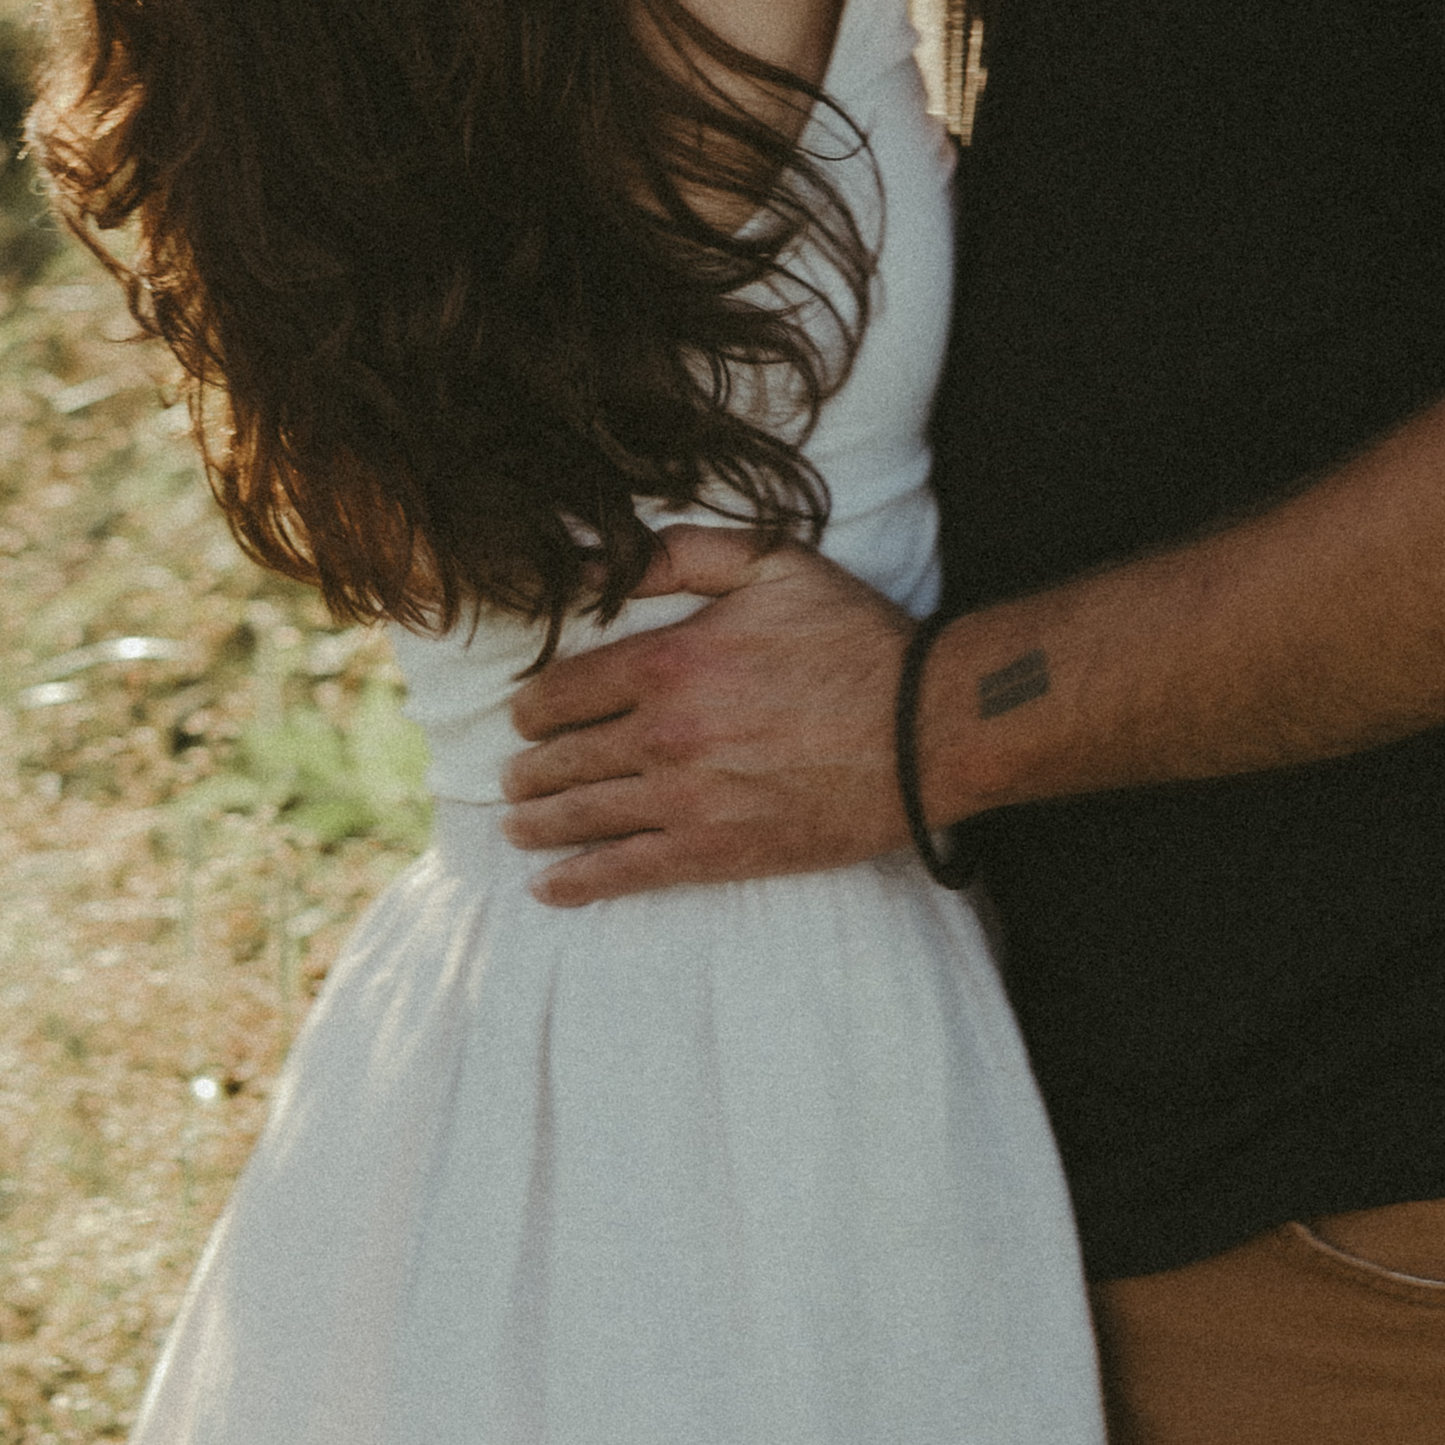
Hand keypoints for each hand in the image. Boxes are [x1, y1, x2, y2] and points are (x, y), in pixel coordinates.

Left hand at [500, 532, 916, 897]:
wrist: (928, 728)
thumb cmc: (856, 639)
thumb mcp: (772, 565)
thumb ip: (678, 556)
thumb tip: (590, 565)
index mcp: (669, 662)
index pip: (562, 691)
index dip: (532, 708)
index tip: (527, 718)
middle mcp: (665, 734)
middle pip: (562, 759)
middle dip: (528, 771)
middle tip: (516, 779)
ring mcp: (687, 800)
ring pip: (582, 817)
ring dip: (538, 824)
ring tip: (521, 827)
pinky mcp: (716, 852)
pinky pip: (626, 871)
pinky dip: (578, 882)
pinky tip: (550, 888)